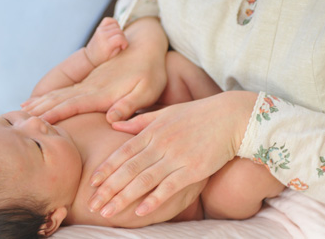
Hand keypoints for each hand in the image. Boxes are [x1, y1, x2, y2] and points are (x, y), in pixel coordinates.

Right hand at [23, 17, 167, 123]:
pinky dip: (52, 96)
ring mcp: (90, 82)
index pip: (75, 105)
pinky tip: (45, 100)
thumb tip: (111, 119)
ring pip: (61, 93)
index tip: (39, 123)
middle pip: (61, 99)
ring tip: (24, 109)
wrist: (147, 46)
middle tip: (20, 118)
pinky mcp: (92, 80)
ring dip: (43, 101)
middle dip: (42, 109)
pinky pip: (67, 90)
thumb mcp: (147, 90)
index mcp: (103, 93)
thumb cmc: (151, 72)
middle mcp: (92, 87)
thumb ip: (129, 105)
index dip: (56, 115)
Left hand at [87, 90, 257, 217]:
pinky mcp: (193, 169)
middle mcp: (161, 144)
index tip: (92, 183)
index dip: (107, 169)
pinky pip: (169, 186)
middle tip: (92, 204)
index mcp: (153, 130)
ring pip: (144, 180)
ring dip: (123, 197)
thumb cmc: (200, 114)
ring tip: (107, 212)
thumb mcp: (167, 112)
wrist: (232, 117)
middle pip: (128, 169)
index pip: (123, 152)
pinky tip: (140, 211)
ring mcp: (177, 157)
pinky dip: (154, 199)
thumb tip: (115, 123)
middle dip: (108, 188)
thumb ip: (140, 120)